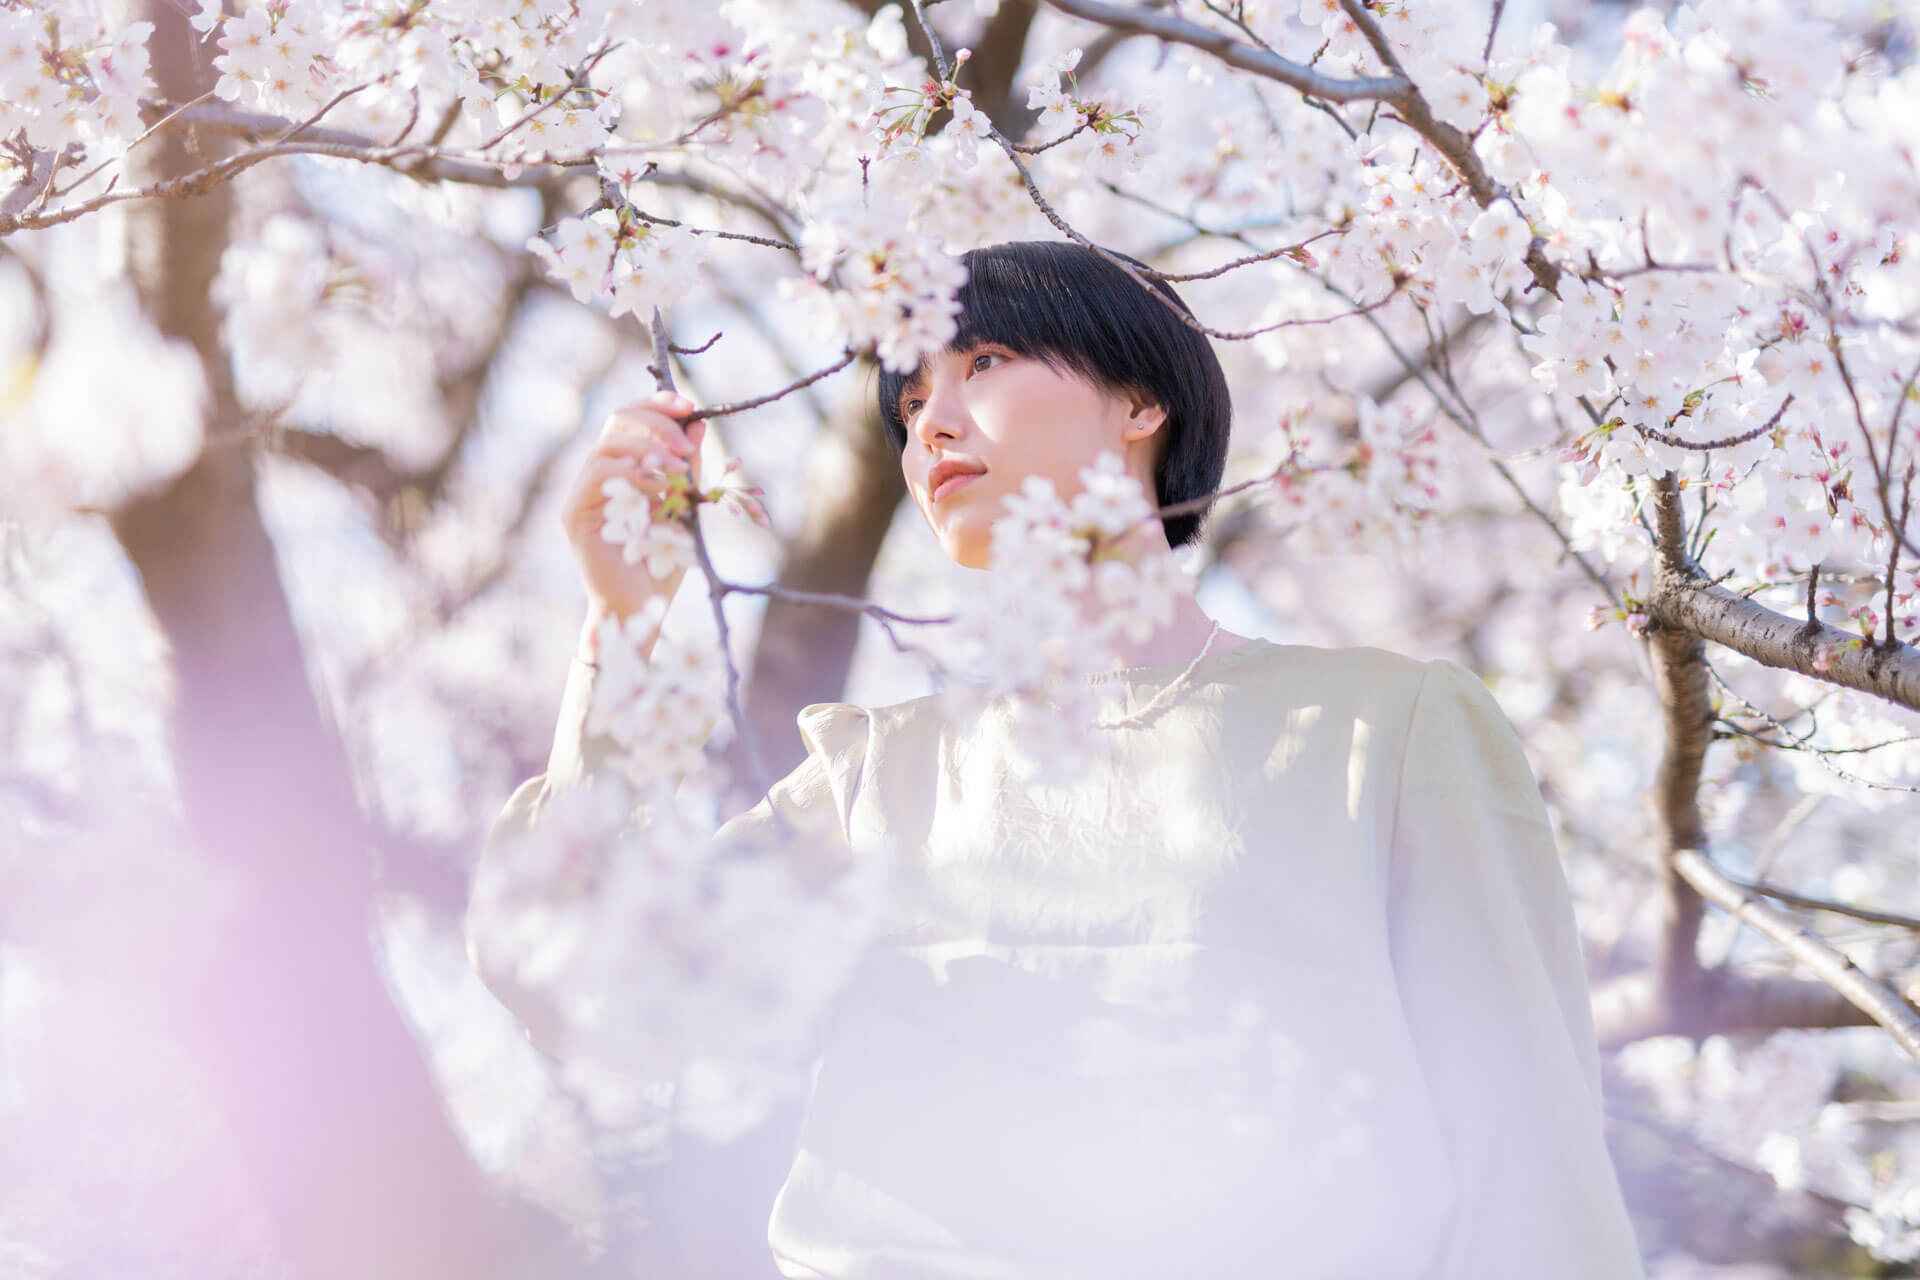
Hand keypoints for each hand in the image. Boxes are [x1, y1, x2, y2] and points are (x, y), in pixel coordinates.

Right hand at [561, 389, 706, 635]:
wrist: (641, 609)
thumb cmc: (661, 562)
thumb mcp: (684, 507)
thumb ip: (687, 468)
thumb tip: (698, 425)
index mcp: (623, 468)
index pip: (632, 419)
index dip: (657, 405)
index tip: (688, 406)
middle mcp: (598, 474)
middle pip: (618, 421)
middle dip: (657, 422)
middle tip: (687, 444)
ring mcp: (583, 493)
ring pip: (608, 443)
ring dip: (648, 447)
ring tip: (678, 467)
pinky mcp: (576, 513)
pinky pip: (599, 474)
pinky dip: (632, 473)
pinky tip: (658, 487)